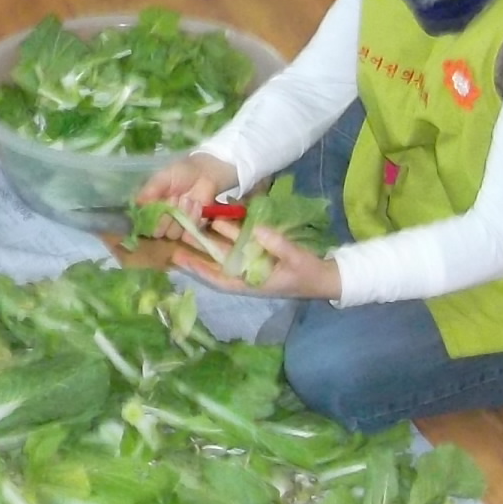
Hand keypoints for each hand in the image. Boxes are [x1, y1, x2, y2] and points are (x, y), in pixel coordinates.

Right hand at [135, 151, 235, 225]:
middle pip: (158, 232)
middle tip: (175, 199)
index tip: (160, 203)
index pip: (144, 223)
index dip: (151, 216)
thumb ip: (150, 189)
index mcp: (151, 208)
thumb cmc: (181, 173)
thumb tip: (137, 202)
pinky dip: (194, 219)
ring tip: (188, 199)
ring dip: (182, 216)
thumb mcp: (163, 177)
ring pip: (173, 233)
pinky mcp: (193, 228)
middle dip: (167, 217)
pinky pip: (190, 234)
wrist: (204, 173)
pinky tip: (197, 205)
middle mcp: (162, 220)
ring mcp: (177, 225)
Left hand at [172, 223, 341, 300]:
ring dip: (209, 239)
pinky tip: (216, 221)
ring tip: (190, 225)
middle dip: (198, 251)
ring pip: (224, 252)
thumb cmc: (309, 273)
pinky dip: (227, 234)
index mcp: (252, 282)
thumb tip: (256, 230)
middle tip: (178, 235)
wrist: (324, 277)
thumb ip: (277, 245)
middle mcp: (247, 274)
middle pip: (217, 262)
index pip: (220, 278)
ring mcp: (251, 264)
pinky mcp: (258, 254)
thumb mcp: (296, 259)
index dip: (200, 270)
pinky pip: (238, 245)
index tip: (182, 260)